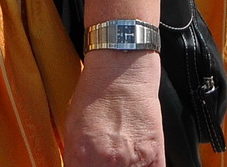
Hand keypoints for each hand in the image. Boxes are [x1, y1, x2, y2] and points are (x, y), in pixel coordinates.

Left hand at [61, 49, 165, 165]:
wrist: (122, 70)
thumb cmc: (96, 93)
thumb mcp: (72, 130)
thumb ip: (76, 160)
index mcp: (82, 158)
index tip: (87, 166)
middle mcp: (108, 163)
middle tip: (104, 161)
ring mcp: (134, 160)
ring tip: (120, 160)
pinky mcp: (155, 153)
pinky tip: (136, 164)